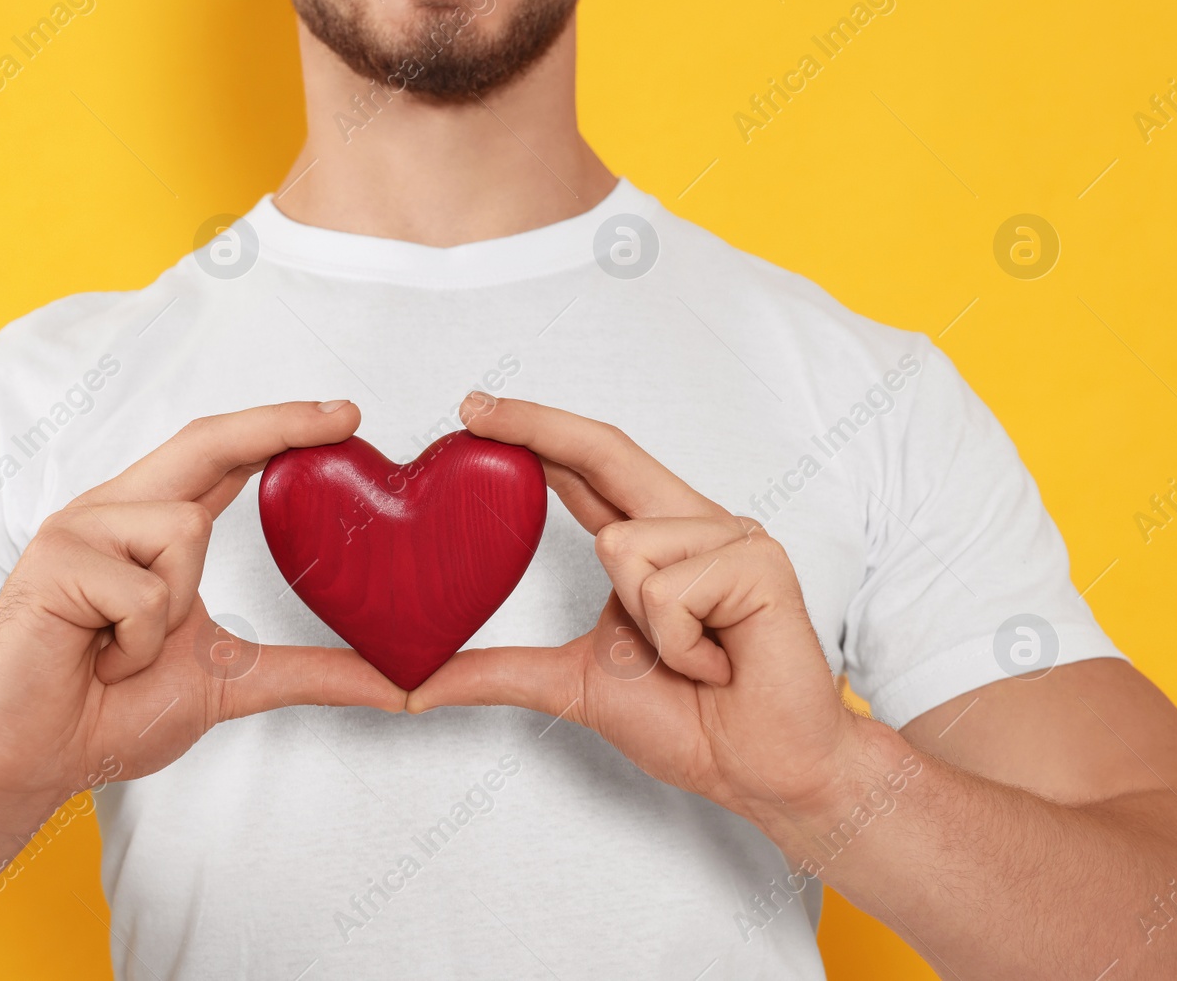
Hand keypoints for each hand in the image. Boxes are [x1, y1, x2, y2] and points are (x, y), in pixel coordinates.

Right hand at [0, 401, 404, 807]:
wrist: (32, 760)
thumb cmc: (114, 713)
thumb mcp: (236, 681)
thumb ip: (316, 671)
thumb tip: (404, 686)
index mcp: (150, 527)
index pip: (223, 457)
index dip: (280, 428)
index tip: (345, 415)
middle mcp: (116, 512)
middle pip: (205, 441)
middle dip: (278, 423)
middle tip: (349, 414)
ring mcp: (80, 529)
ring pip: (185, 531)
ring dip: (173, 612)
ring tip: (126, 651)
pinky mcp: (54, 560)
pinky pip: (144, 590)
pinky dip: (138, 643)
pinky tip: (98, 660)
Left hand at [409, 395, 867, 829]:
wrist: (759, 771)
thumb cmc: (690, 723)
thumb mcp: (571, 684)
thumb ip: (498, 672)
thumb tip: (417, 687)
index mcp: (655, 541)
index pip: (585, 471)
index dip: (533, 434)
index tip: (474, 410)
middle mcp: (692, 524)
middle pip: (605, 450)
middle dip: (535, 423)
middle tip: (470, 405)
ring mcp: (731, 535)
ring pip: (623, 546)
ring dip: (645, 627)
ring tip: (694, 660)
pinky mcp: (758, 560)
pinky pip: (668, 589)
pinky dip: (680, 644)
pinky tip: (720, 662)